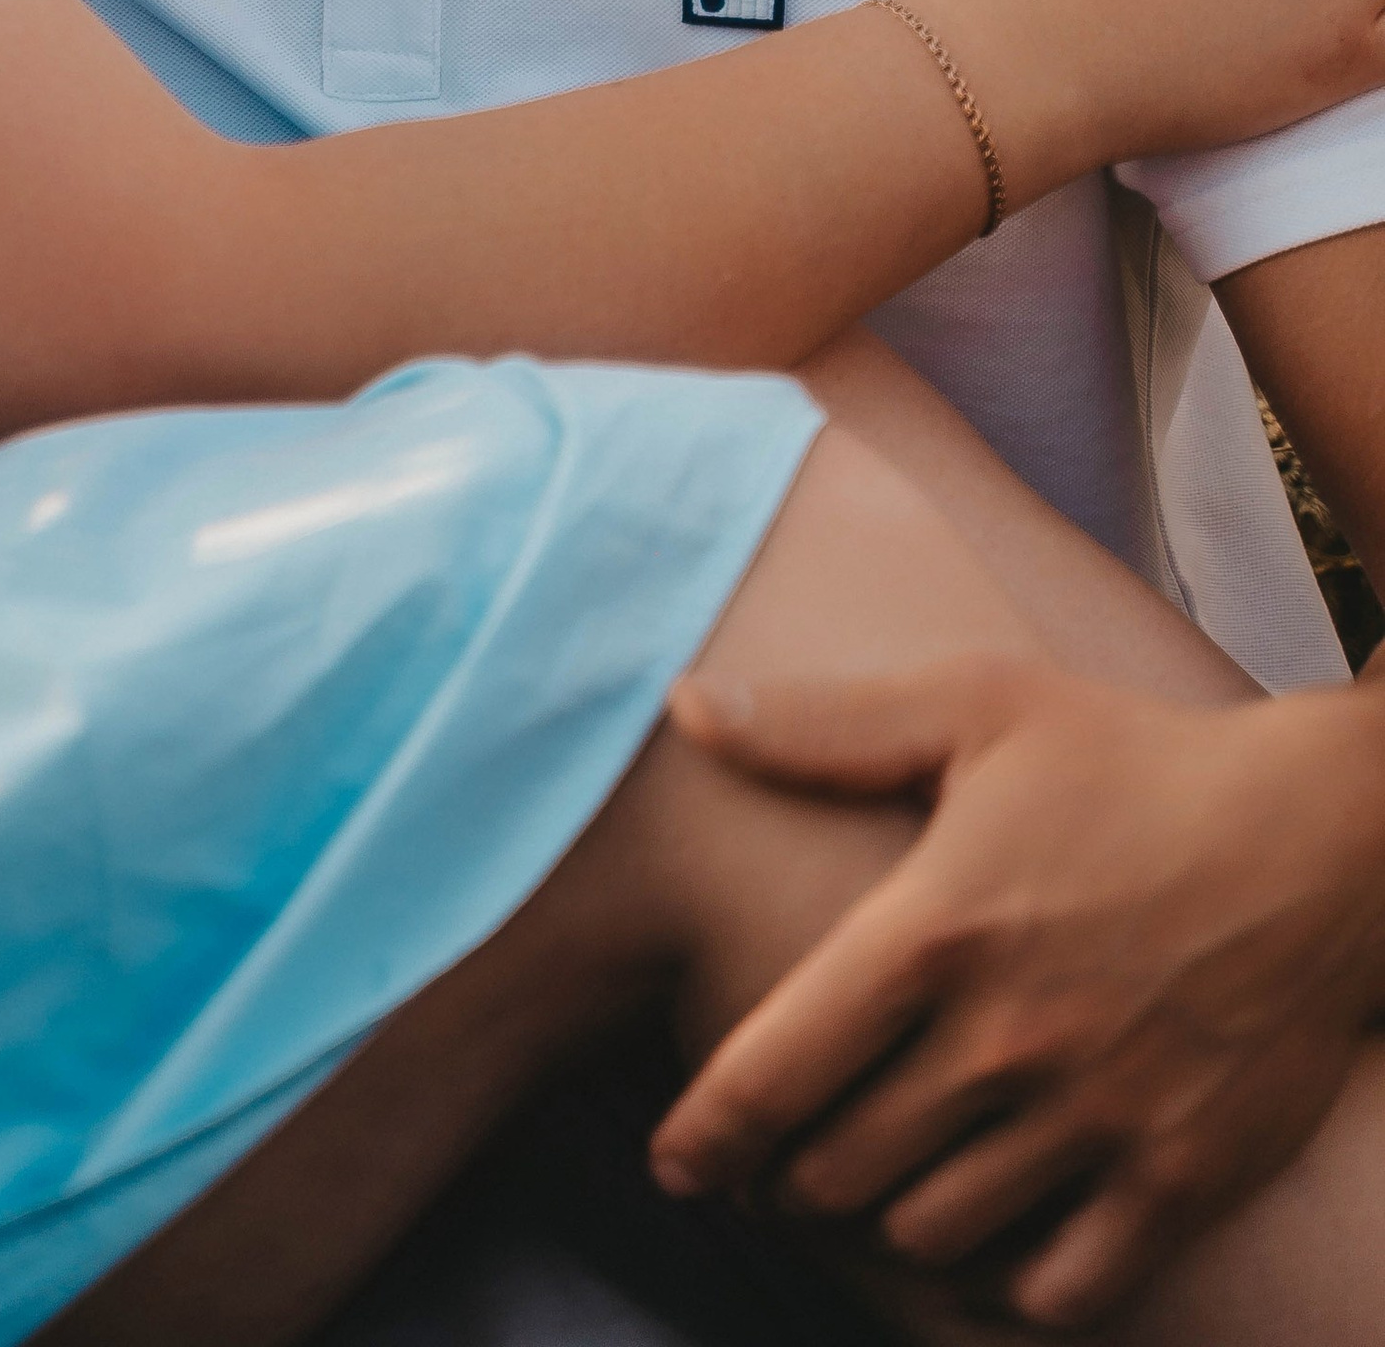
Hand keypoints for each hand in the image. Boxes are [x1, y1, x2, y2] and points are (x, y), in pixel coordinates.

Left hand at [650, 653, 1384, 1327]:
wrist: (1320, 835)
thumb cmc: (1131, 761)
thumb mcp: (976, 707)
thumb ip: (823, 725)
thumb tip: (681, 706)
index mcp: (936, 928)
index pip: (774, 1070)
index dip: (706, 1135)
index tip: (676, 1163)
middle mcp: (1006, 1037)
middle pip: (839, 1169)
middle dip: (792, 1178)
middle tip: (788, 1163)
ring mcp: (1096, 1115)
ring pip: (931, 1231)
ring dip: (891, 1220)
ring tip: (886, 1183)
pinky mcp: (1181, 1174)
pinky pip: (1060, 1289)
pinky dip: (1010, 1278)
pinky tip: (997, 1232)